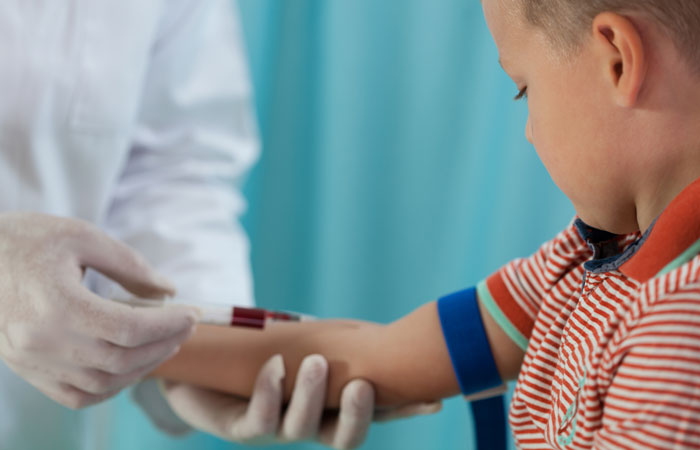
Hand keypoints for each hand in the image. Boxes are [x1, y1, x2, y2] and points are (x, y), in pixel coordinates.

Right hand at [0, 212, 198, 408]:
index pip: (128, 329)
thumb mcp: (82, 236)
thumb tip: (169, 291)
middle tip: (185, 328)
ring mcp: (31, 361)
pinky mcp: (25, 369)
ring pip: (101, 385)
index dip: (168, 324)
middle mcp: (41, 341)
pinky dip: (110, 387)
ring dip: (142, 369)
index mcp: (56, 304)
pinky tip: (129, 365)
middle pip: (120, 360)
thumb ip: (130, 265)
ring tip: (164, 344)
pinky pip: (75, 396)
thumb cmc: (26, 239)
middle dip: (163, 345)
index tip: (192, 313)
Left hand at [162, 354, 441, 448]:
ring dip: (310, 395)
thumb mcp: (305, 342)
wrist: (205, 370)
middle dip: (356, 417)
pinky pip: (260, 419)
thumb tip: (381, 330)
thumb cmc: (266, 352)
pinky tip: (275, 366)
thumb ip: (338, 343)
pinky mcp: (242, 428)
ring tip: (314, 361)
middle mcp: (311, 423)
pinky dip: (271, 392)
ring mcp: (278, 428)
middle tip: (362, 385)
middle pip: (344, 438)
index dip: (404, 411)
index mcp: (333, 406)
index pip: (376, 412)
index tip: (434, 401)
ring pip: (301, 429)